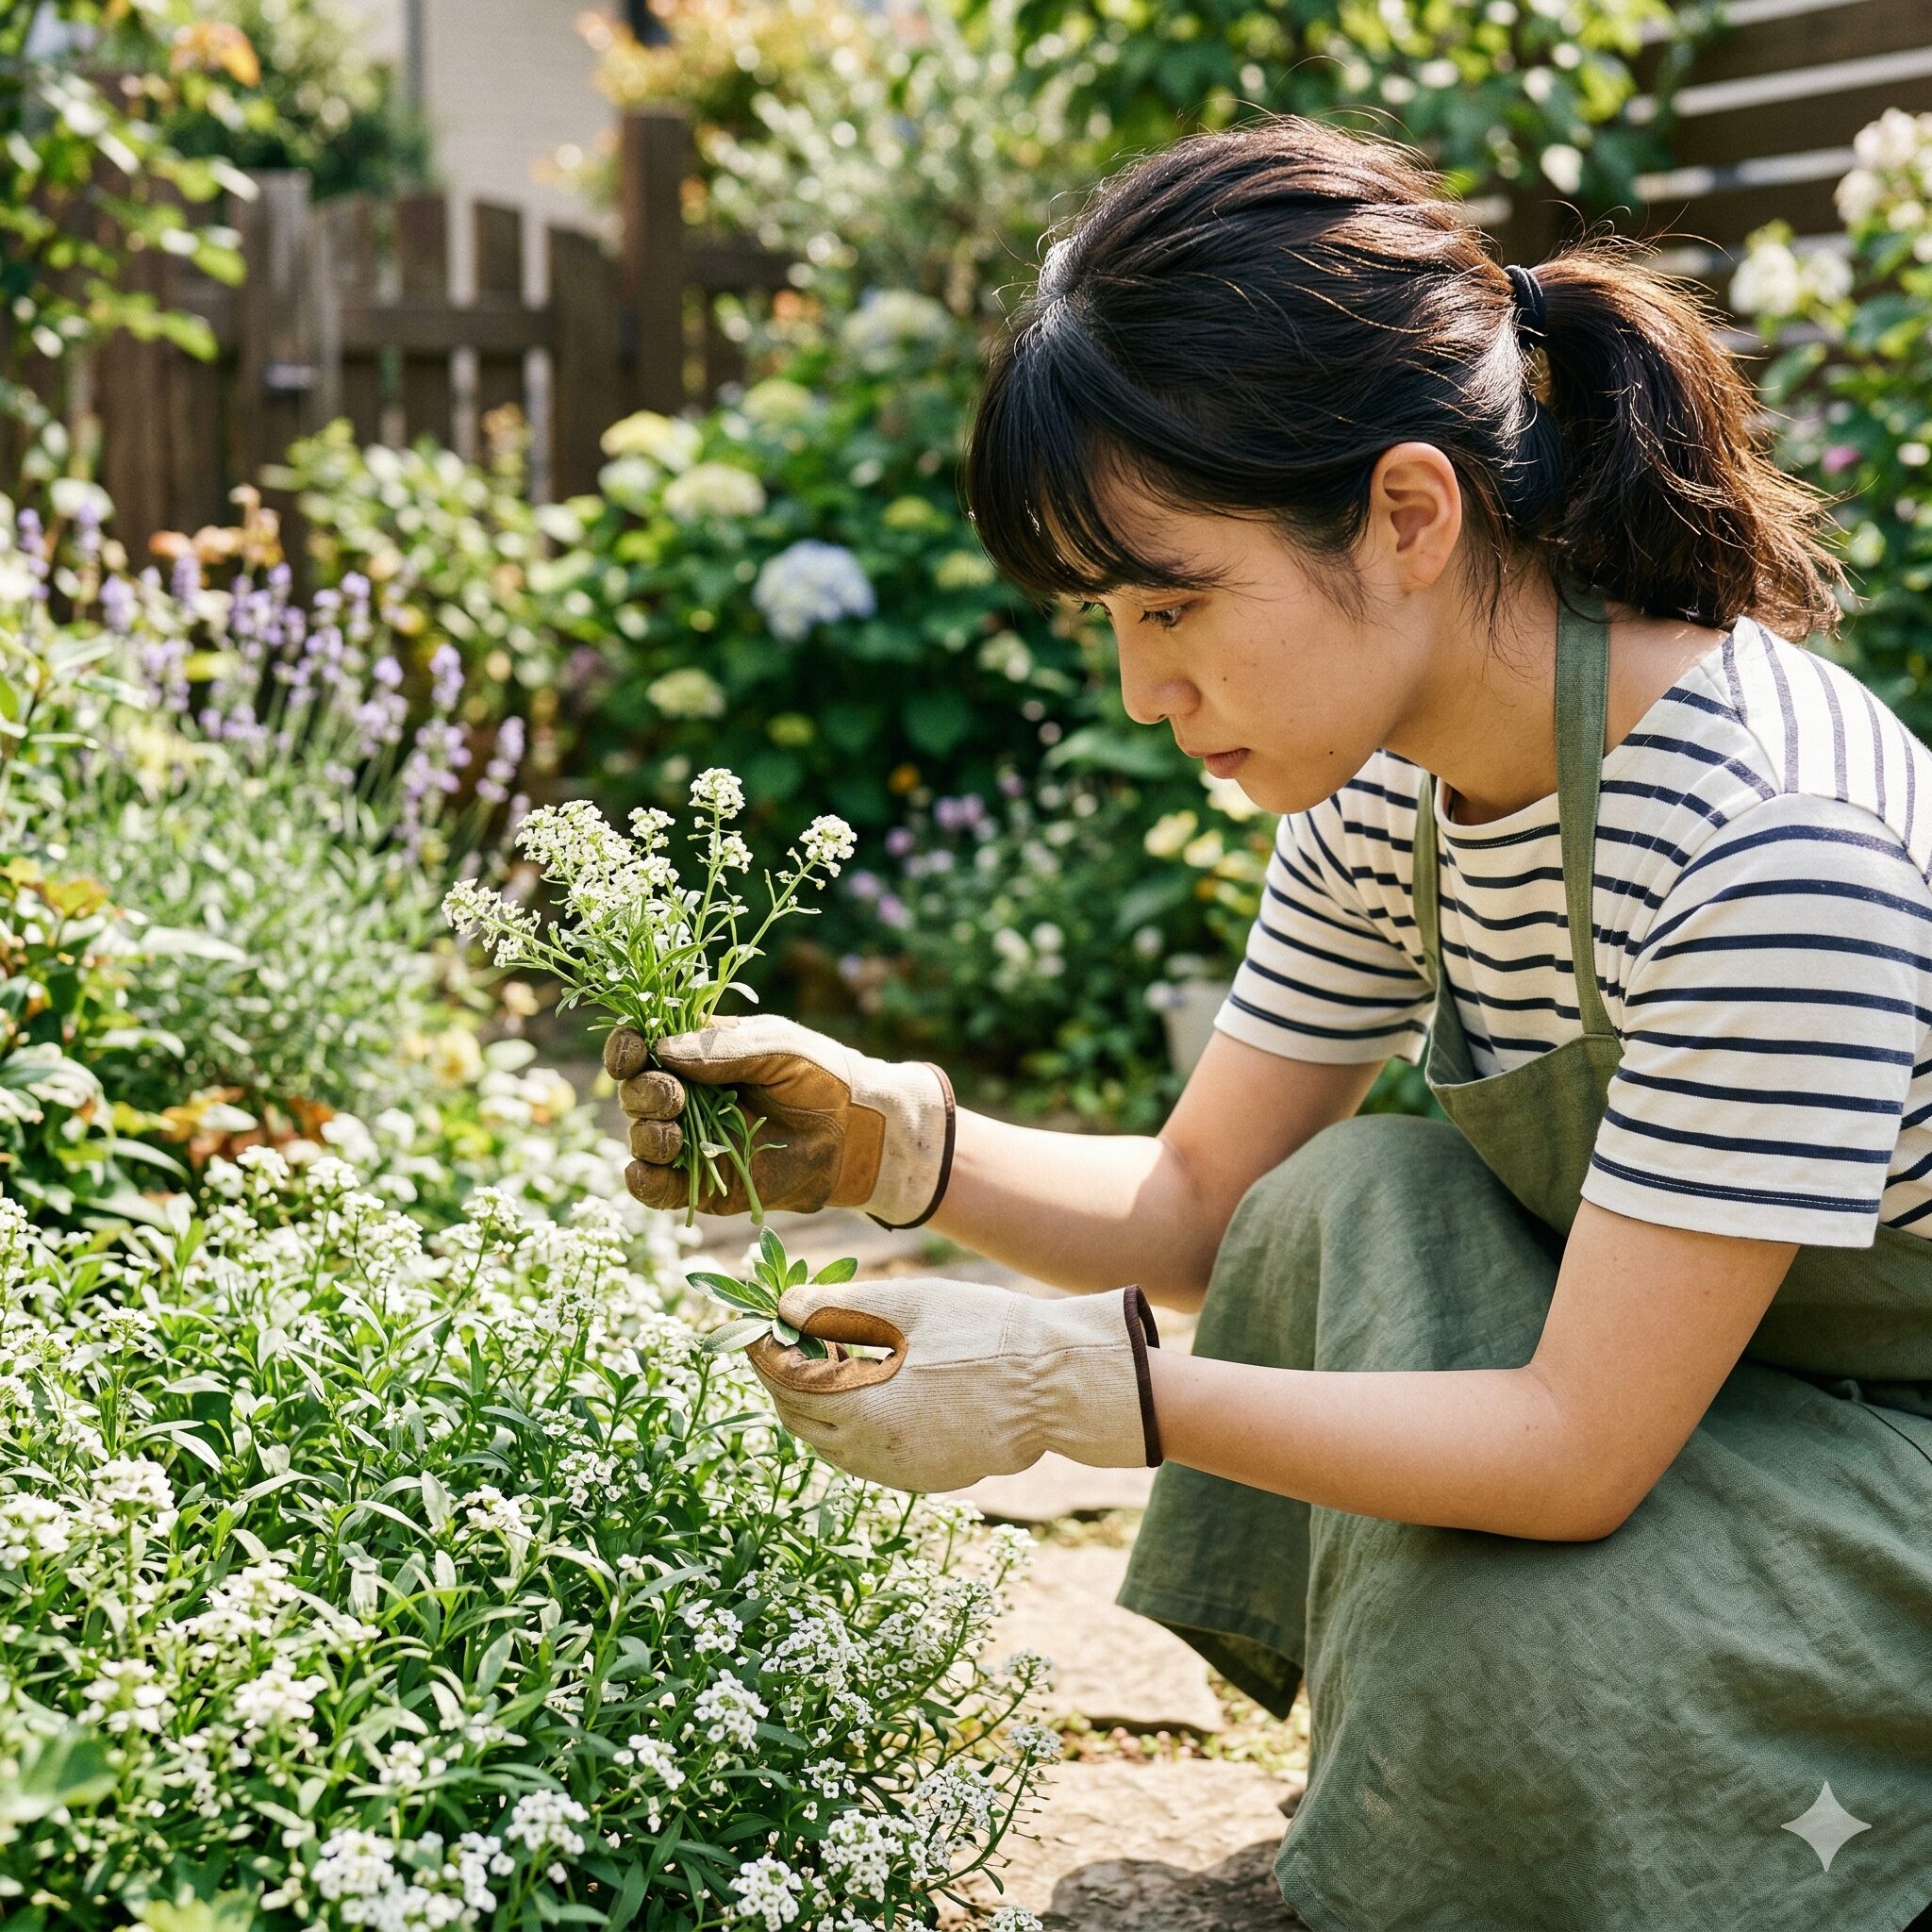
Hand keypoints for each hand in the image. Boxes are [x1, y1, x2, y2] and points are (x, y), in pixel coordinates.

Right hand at [603, 1015, 954, 1222]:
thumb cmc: (823, 1076)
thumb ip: (723, 1049)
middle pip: (635, 1091)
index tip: (632, 1052)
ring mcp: (692, 1142)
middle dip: (644, 1093)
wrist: (859, 1134)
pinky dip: (642, 1181)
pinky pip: (656, 1188)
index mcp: (696, 1053)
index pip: (642, 1046)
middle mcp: (686, 1096)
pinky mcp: (702, 1185)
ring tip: (673, 1134)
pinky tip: (647, 1171)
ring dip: (645, 1134)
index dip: (626, 1048)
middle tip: (675, 1097)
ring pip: (641, 1137)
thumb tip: (663, 1051)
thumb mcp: (777, 1047)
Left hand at [742, 1276, 1162, 1493]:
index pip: (786, 1384)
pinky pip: (865, 1456)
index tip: (755, 1321)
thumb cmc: (988, 1334)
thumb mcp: (910, 1308)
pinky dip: (850, 1423)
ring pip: (829, 1443)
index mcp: (864, 1410)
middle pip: (799, 1419)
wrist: (1061, 1383)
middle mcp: (875, 1455)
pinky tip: (869, 1385)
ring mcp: (902, 1474)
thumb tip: (782, 1304)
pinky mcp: (927, 1479)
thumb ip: (837, 1308)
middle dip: (783, 1377)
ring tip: (827, 1355)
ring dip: (815, 1402)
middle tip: (787, 1334)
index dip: (763, 1351)